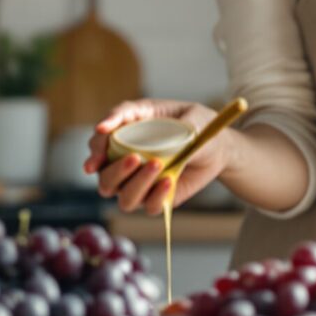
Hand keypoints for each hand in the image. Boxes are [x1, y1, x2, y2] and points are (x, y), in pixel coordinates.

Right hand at [85, 98, 228, 212]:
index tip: (103, 141)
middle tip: (135, 158)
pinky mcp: (160, 199)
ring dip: (136, 184)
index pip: (97, 147)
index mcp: (124, 140)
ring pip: (124, 198)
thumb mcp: (164, 108)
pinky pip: (150, 207)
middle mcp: (127, 166)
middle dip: (116, 171)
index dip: (95, 149)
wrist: (220, 144)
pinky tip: (170, 180)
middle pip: (105, 179)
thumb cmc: (192, 122)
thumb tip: (103, 125)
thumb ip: (134, 112)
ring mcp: (143, 185)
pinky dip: (157, 196)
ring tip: (157, 164)